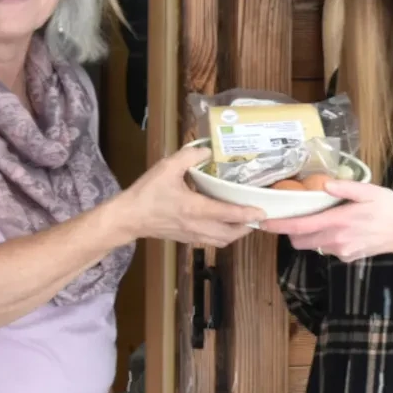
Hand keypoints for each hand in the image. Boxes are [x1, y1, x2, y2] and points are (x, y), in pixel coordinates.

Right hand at [114, 146, 264, 248]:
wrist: (129, 217)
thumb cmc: (147, 193)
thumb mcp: (167, 167)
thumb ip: (189, 156)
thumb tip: (207, 150)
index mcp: (195, 208)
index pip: (228, 214)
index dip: (248, 214)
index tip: (262, 212)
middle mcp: (197, 225)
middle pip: (230, 234)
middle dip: (247, 227)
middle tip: (256, 216)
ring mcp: (192, 235)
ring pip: (222, 241)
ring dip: (236, 234)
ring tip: (244, 222)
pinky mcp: (186, 239)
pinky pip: (211, 242)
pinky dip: (222, 236)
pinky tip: (222, 225)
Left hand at [262, 181, 392, 264]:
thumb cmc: (390, 209)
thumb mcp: (370, 191)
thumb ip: (346, 188)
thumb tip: (325, 183)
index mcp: (338, 222)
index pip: (300, 226)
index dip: (279, 226)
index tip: (262, 222)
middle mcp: (336, 240)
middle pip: (300, 240)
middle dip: (292, 230)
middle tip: (297, 215)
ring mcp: (341, 252)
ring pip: (313, 245)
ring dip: (311, 234)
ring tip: (326, 218)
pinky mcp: (346, 258)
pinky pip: (327, 249)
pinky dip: (325, 239)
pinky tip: (341, 228)